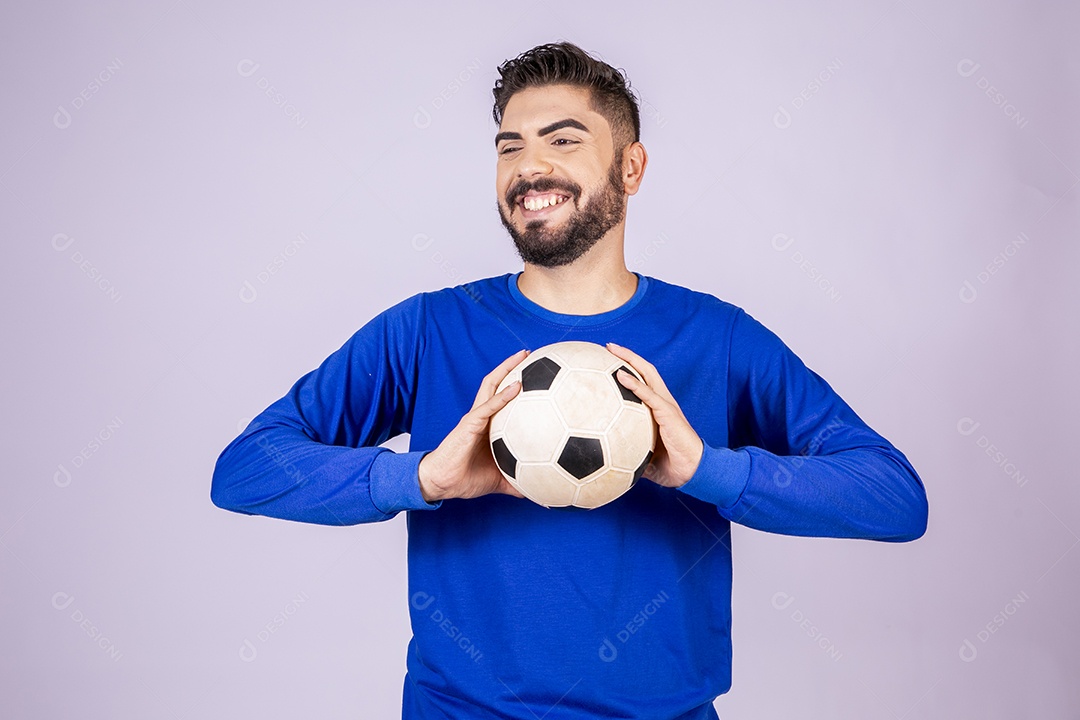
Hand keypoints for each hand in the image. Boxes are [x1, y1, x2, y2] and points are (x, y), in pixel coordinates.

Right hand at [418, 349, 528, 502]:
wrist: (443, 483)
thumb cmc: (465, 477)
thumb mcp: (499, 479)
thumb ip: (518, 481)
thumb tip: (539, 491)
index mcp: (488, 426)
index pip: (503, 397)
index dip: (516, 383)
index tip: (536, 373)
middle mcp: (482, 417)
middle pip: (497, 383)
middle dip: (512, 366)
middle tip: (530, 353)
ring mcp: (474, 418)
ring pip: (491, 387)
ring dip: (507, 369)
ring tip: (524, 356)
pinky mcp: (469, 424)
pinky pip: (488, 407)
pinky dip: (502, 396)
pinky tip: (517, 386)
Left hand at [606, 342, 703, 488]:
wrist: (693, 472)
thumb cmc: (671, 466)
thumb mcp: (644, 457)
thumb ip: (629, 452)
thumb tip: (609, 459)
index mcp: (657, 410)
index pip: (642, 382)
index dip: (628, 369)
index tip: (608, 360)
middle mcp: (662, 402)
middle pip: (644, 371)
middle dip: (627, 356)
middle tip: (608, 346)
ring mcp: (666, 406)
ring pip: (647, 375)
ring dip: (629, 360)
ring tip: (611, 350)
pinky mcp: (668, 413)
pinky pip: (649, 395)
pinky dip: (634, 384)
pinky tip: (619, 375)